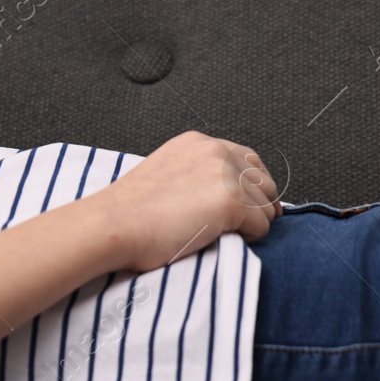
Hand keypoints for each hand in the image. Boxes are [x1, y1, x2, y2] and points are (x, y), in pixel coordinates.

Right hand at [91, 131, 281, 273]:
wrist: (114, 224)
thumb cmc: (130, 210)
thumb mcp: (167, 173)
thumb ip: (198, 173)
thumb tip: (229, 192)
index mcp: (196, 142)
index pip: (247, 158)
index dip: (251, 185)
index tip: (247, 203)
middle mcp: (215, 151)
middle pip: (264, 180)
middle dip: (258, 204)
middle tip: (240, 225)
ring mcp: (225, 174)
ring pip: (265, 205)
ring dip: (251, 223)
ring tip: (221, 232)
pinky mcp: (233, 200)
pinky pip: (262, 226)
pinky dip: (248, 237)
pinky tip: (219, 237)